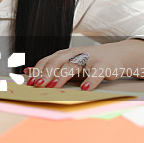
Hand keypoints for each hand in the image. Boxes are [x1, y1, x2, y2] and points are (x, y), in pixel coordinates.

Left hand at [26, 39, 143, 90]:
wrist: (117, 55)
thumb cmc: (89, 62)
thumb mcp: (68, 63)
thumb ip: (49, 68)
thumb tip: (26, 72)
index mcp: (64, 54)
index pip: (47, 61)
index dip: (38, 71)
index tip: (29, 82)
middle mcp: (75, 53)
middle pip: (57, 62)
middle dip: (46, 74)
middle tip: (38, 85)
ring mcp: (90, 58)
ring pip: (73, 66)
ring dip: (62, 76)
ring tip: (53, 86)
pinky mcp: (105, 65)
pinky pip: (96, 73)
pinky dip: (90, 80)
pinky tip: (84, 89)